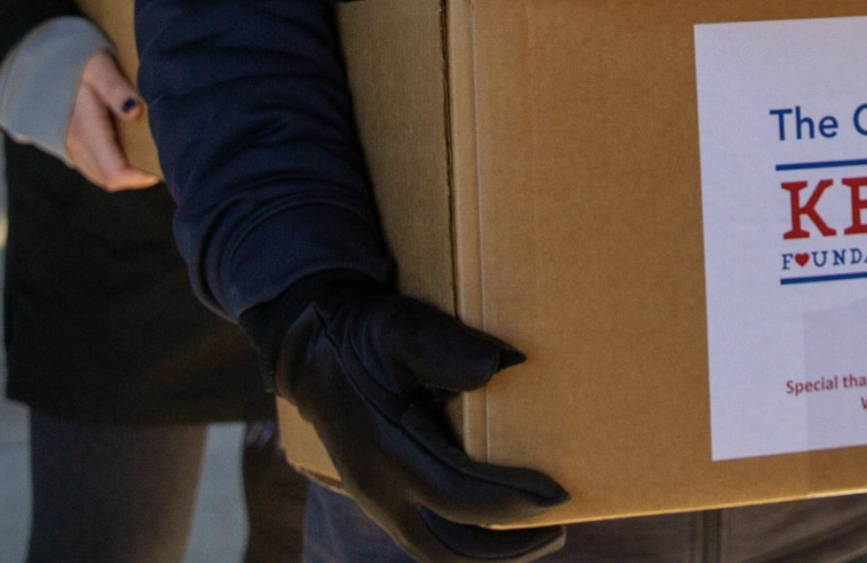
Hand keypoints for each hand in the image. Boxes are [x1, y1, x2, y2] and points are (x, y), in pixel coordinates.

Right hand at [63, 50, 160, 191]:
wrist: (47, 67)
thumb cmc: (82, 65)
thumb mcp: (99, 68)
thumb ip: (116, 88)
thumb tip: (135, 110)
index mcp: (85, 130)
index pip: (114, 173)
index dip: (139, 178)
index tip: (159, 167)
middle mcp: (75, 146)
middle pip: (111, 179)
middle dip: (136, 176)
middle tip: (158, 158)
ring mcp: (71, 150)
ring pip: (103, 177)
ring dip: (126, 172)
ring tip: (147, 154)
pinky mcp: (71, 149)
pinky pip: (94, 169)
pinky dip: (114, 166)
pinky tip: (130, 150)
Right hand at [258, 280, 567, 562]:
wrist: (309, 348)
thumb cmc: (360, 334)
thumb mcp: (398, 326)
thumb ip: (443, 346)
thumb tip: (499, 365)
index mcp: (387, 448)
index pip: (459, 494)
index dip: (510, 500)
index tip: (557, 493)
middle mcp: (378, 487)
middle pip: (447, 544)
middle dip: (505, 546)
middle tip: (556, 530)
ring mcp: (373, 497)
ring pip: (433, 548)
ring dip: (485, 551)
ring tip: (534, 537)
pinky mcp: (377, 495)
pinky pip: (423, 535)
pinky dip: (462, 538)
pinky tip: (493, 525)